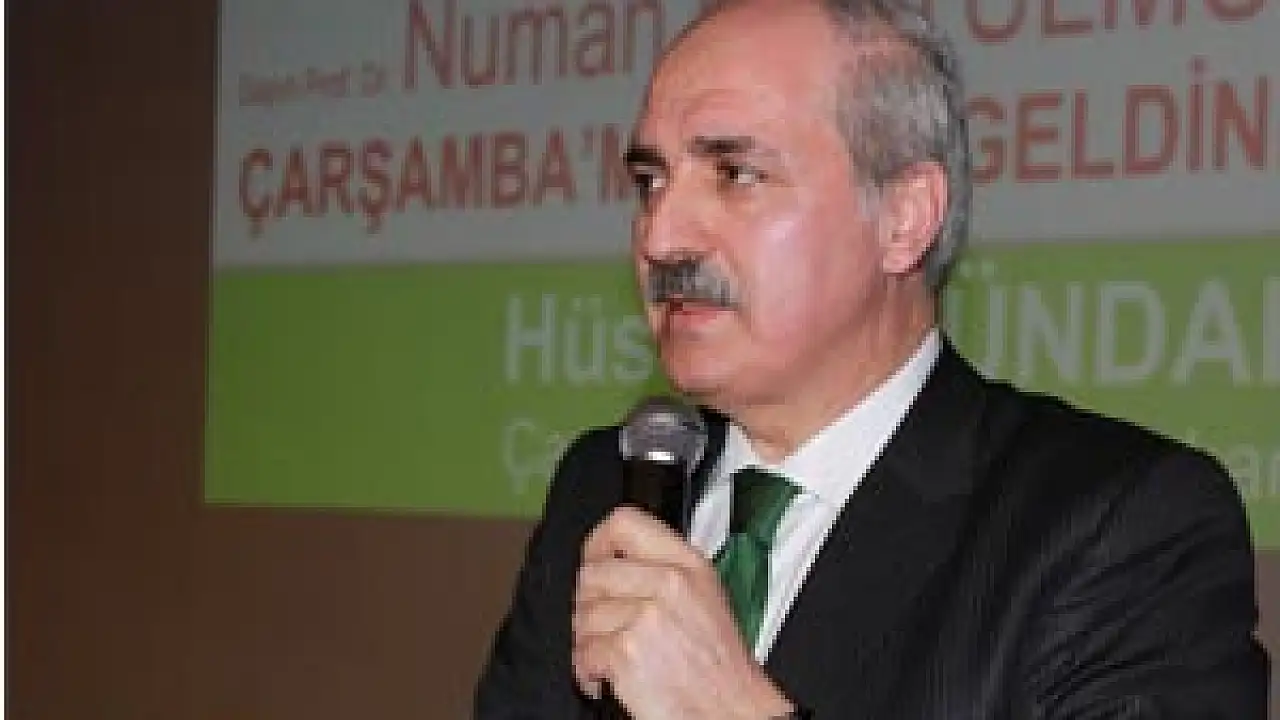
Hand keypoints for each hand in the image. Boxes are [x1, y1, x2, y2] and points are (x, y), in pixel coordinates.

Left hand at [572, 506, 793, 719]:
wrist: (731, 712)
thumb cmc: (720, 670)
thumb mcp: (705, 598)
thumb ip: (664, 572)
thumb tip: (616, 563)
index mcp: (688, 565)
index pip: (625, 522)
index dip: (597, 542)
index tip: (593, 561)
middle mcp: (668, 583)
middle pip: (591, 574)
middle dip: (587, 606)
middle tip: (602, 626)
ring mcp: (646, 616)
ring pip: (581, 616)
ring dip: (587, 642)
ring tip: (610, 657)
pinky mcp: (626, 651)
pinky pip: (581, 653)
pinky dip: (586, 672)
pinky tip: (606, 678)